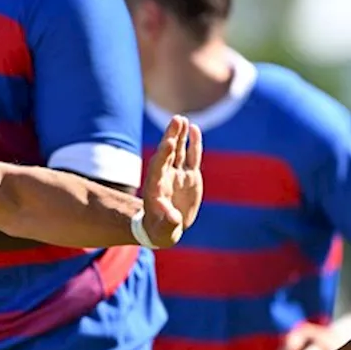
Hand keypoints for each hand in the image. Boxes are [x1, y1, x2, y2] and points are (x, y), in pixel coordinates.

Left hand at [139, 115, 203, 247]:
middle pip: (167, 154)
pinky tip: (194, 128)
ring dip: (179, 135)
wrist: (165, 228)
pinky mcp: (189, 176)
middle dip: (171, 137)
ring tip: (181, 119)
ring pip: (179, 151)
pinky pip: (192, 157)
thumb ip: (168, 221)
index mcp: (156, 188)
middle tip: (175, 120)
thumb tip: (172, 216)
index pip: (158, 168)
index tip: (168, 142)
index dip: (163, 155)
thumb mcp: (163, 230)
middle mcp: (165, 177)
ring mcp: (177, 175)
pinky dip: (193, 143)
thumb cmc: (160, 230)